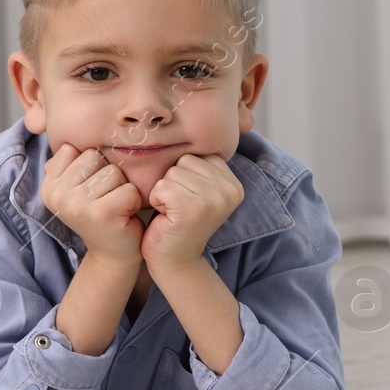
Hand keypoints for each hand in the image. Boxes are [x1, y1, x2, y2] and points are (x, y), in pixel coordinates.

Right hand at [40, 143, 144, 263]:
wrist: (113, 254)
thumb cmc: (99, 213)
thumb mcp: (76, 186)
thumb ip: (66, 162)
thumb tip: (42, 123)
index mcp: (48, 186)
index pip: (76, 149)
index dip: (91, 166)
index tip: (90, 190)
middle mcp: (57, 195)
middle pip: (95, 157)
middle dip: (107, 176)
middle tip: (104, 199)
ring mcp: (77, 205)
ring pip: (113, 172)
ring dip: (121, 188)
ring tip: (114, 206)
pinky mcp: (101, 213)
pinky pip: (128, 188)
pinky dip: (133, 201)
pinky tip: (123, 215)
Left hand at [141, 153, 242, 271]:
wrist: (174, 261)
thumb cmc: (178, 222)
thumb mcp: (198, 190)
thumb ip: (200, 167)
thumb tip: (188, 128)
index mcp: (234, 184)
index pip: (197, 156)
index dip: (184, 176)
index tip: (189, 200)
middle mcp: (230, 190)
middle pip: (184, 161)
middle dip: (173, 182)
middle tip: (179, 208)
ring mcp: (214, 199)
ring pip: (172, 172)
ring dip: (164, 192)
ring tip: (173, 212)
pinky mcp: (193, 208)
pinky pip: (162, 186)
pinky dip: (156, 200)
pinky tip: (167, 217)